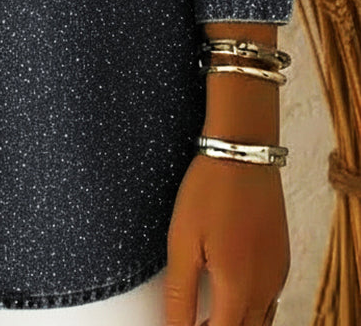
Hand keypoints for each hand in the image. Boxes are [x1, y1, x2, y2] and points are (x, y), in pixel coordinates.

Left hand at [165, 152, 287, 325]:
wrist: (243, 153)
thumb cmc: (209, 192)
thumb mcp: (182, 243)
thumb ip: (180, 295)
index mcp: (239, 288)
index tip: (182, 325)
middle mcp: (265, 288)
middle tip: (191, 319)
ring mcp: (278, 274)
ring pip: (259, 321)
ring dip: (235, 322)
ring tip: (205, 311)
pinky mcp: (282, 260)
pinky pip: (269, 301)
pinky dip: (249, 308)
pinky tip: (228, 292)